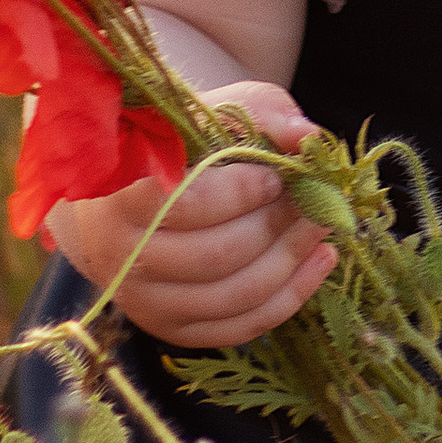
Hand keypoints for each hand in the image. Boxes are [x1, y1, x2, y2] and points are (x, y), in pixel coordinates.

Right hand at [47, 78, 335, 349]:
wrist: (120, 202)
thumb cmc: (173, 149)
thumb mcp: (210, 113)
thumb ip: (259, 114)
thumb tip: (306, 137)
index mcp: (118, 198)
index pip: (185, 205)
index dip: (240, 192)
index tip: (276, 175)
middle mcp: (122, 258)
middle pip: (216, 256)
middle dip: (277, 226)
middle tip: (315, 200)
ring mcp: (145, 303)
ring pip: (234, 296)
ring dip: (291, 260)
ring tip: (323, 226)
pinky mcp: (172, 329)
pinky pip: (240, 327)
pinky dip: (289, 297)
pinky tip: (319, 261)